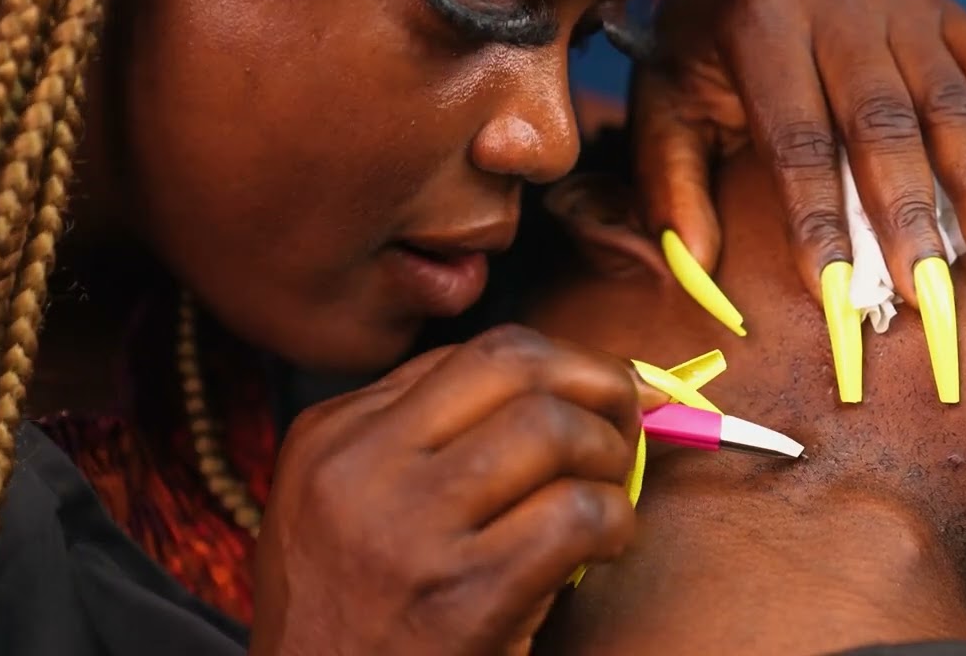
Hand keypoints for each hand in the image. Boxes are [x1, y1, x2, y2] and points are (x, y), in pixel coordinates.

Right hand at [249, 325, 659, 655]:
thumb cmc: (348, 611)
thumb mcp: (345, 502)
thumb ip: (426, 438)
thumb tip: (557, 390)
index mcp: (335, 433)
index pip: (477, 354)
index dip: (563, 362)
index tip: (604, 384)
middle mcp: (362, 466)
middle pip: (517, 367)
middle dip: (599, 382)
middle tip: (630, 420)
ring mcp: (409, 529)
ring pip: (552, 429)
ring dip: (610, 454)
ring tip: (610, 492)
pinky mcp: (464, 596)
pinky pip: (575, 516)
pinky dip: (614, 520)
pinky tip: (606, 546)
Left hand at [631, 0, 965, 402]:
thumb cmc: (698, 59)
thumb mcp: (663, 111)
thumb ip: (670, 187)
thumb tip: (698, 268)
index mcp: (760, 29)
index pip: (795, 140)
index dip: (817, 218)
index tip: (835, 293)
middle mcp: (836, 5)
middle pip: (881, 123)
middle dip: (906, 215)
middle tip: (927, 295)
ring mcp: (897, 0)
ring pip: (945, 99)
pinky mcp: (940, 4)